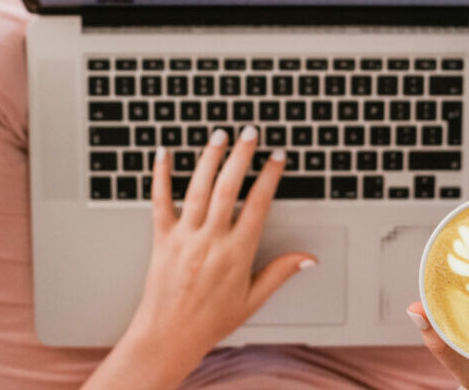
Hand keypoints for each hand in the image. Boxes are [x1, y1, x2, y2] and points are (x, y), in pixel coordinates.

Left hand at [83, 126, 314, 389]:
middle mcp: (211, 241)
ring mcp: (184, 237)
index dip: (270, 177)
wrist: (169, 336)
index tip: (277, 157)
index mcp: (237, 253)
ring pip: (198, 189)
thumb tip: (309, 259)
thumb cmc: (211, 321)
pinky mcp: (161, 239)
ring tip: (219, 135)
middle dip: (241, 156)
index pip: (258, 204)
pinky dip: (160, 175)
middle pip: (228, 188)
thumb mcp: (253, 299)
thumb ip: (280, 273)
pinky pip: (160, 201)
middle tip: (250, 133)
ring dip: (209, 158)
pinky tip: (164, 153)